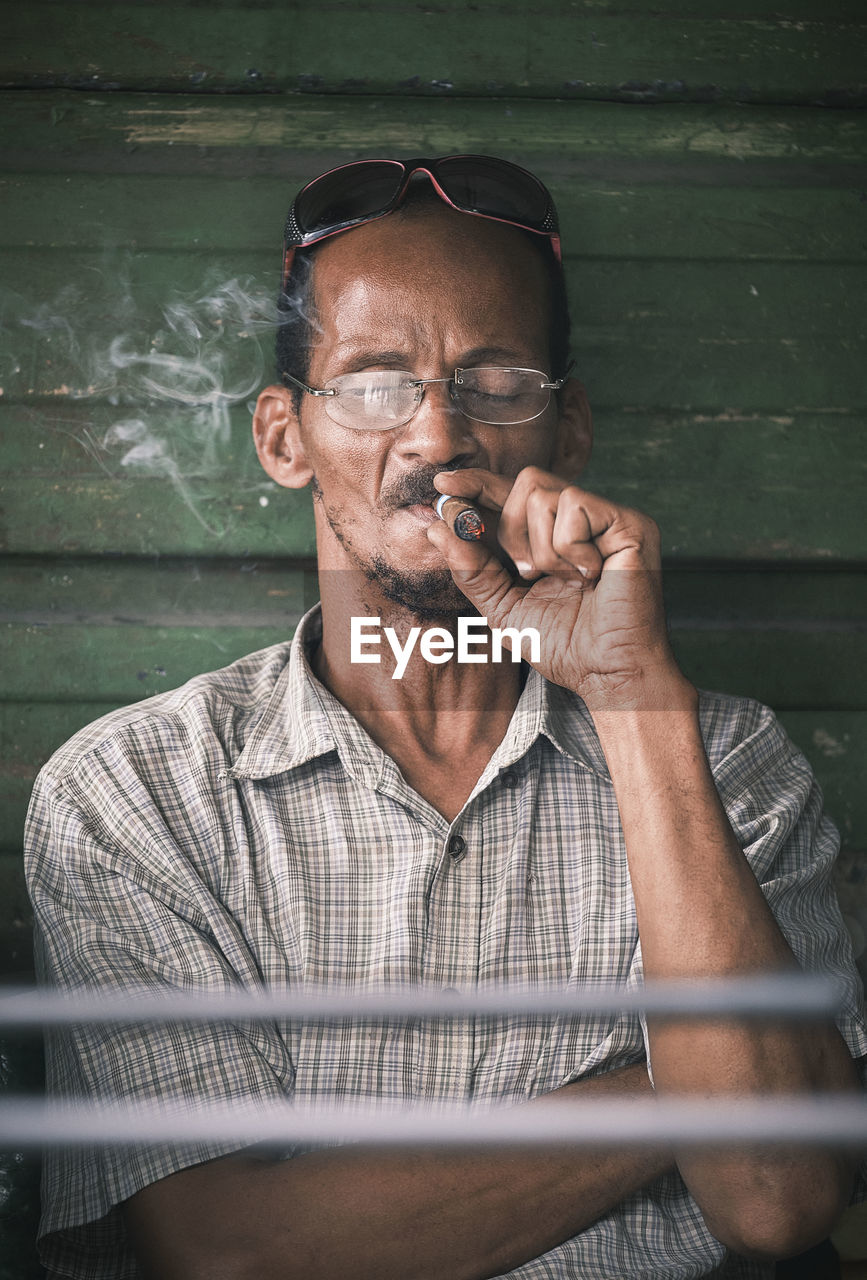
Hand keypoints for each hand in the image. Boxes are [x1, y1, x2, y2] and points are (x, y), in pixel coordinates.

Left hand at [427, 466, 691, 709]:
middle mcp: (583, 519)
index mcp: (553, 534)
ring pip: (545, 494)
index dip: (477, 483)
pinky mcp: (630, 523)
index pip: (510, 492)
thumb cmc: (565, 644)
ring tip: (566, 581)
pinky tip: (591, 576)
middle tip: (526, 573)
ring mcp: (608, 517)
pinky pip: (574, 508)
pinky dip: (569, 549)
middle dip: (510, 529)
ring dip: (541, 549)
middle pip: (526, 481)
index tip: (442, 482)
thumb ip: (471, 569)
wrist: (606, 674)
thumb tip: (437, 528)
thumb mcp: (502, 607)